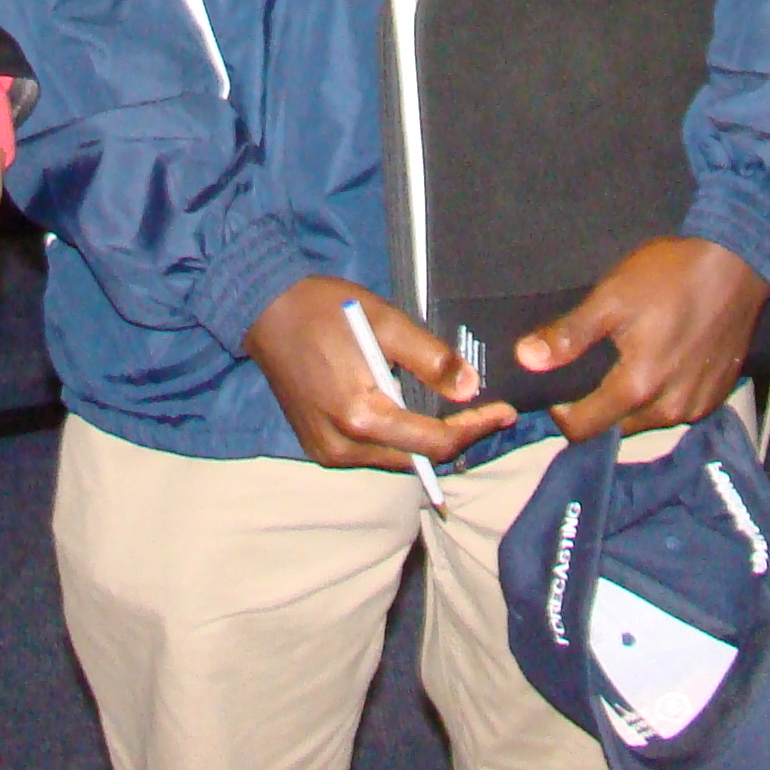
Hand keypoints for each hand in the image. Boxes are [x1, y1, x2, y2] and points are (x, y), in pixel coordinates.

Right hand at [244, 275, 514, 471]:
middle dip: (455, 437)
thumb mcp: (385, 321)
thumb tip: (468, 389)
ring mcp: (327, 452)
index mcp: (361, 415)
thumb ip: (429, 359)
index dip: (474, 429)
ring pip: (394, 460)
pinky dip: (397, 440)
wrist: (265, 311)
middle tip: (485, 411)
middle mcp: (343, 446)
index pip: (433, 442)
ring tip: (454, 412)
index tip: (504, 412)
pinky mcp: (318, 448)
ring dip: (426, 441)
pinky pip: (370, 454)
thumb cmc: (325, 309)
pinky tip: (411, 415)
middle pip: (417, 458)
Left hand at [516, 237, 769, 441]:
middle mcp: (670, 410)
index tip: (558, 389)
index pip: (584, 428)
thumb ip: (569, 335)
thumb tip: (526, 360)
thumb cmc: (670, 275)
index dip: (562, 413)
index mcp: (638, 387)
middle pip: (616, 428)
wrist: (736, 263)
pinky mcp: (717, 397)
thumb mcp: (612, 298)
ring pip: (647, 421)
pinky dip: (662, 395)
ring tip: (628, 361)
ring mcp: (697, 406)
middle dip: (598, 408)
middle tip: (594, 368)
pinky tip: (662, 362)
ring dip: (631, 403)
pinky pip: (677, 410)